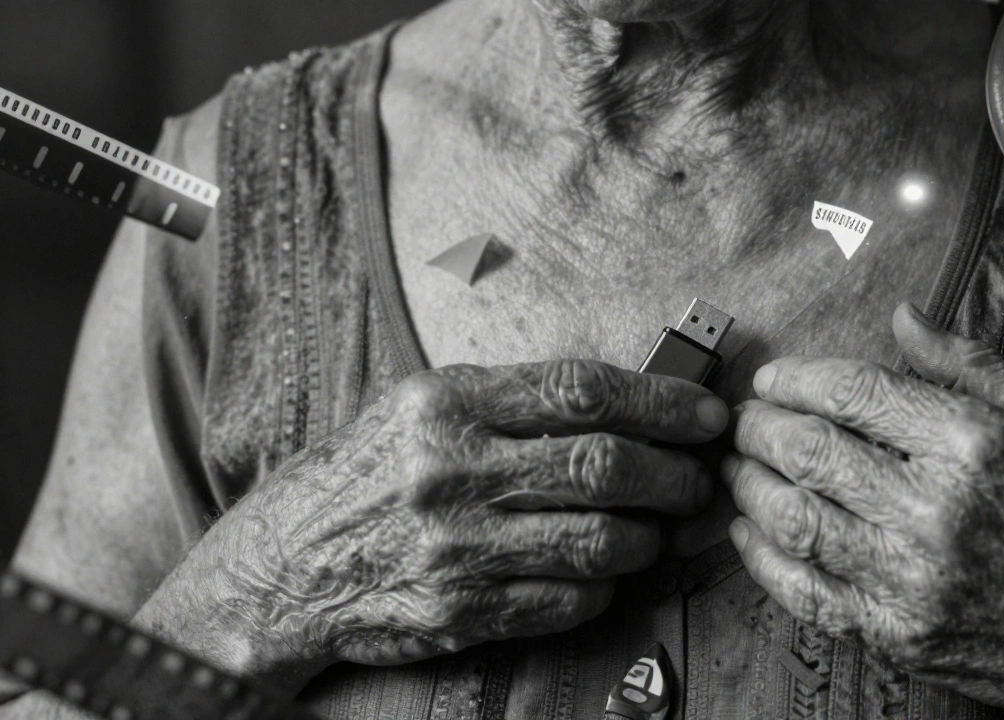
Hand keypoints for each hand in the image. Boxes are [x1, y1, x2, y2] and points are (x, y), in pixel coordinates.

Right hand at [135, 359, 726, 690]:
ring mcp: (454, 545)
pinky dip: (605, 587)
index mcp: (446, 400)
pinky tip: (606, 572)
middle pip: (604, 465)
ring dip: (649, 536)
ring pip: (598, 540)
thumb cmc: (371, 472)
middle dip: (674, 475)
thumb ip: (516, 400)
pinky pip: (566, 600)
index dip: (662, 402)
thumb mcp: (425, 405)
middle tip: (697, 481)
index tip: (706, 414)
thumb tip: (630, 402)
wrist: (288, 562)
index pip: (582, 390)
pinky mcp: (458, 609)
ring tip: (658, 528)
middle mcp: (450, 469)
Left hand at [722, 303, 1003, 718]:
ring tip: (738, 467)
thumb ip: (969, 365)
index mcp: (972, 443)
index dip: (796, 378)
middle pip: (809, 450)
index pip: (853, 392)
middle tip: (744, 420)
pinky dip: (762, 560)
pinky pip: (804, 592)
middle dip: (759, 427)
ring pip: (793, 519)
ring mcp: (911, 578)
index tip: (773, 379)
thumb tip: (902, 315)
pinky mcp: (897, 633)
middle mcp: (934, 509)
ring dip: (749, 486)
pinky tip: (747, 534)